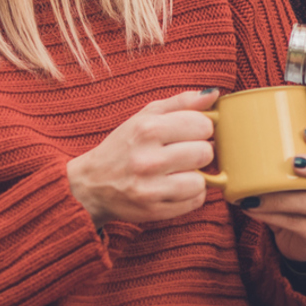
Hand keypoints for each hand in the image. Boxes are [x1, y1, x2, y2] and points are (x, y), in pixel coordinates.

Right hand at [64, 90, 219, 226]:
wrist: (91, 184)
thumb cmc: (124, 146)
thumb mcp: (145, 117)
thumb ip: (181, 103)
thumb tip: (214, 95)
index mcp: (147, 129)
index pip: (202, 125)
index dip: (202, 128)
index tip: (191, 132)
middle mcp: (148, 160)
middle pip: (205, 153)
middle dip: (200, 152)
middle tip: (184, 153)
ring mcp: (151, 189)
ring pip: (202, 181)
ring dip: (196, 176)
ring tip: (178, 172)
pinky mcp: (155, 211)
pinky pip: (195, 202)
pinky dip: (190, 195)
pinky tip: (174, 187)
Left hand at [242, 122, 305, 262]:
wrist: (295, 238)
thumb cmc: (289, 196)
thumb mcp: (285, 174)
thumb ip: (270, 157)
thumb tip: (227, 140)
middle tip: (295, 163)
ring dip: (279, 199)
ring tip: (253, 197)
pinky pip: (297, 224)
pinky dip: (271, 216)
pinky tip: (252, 210)